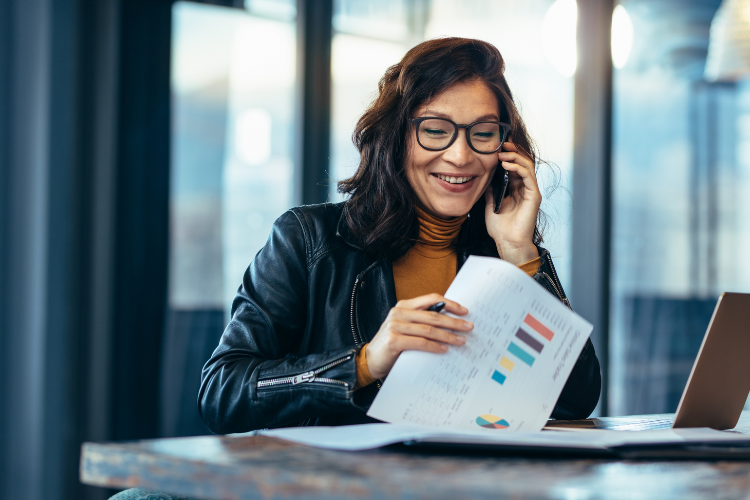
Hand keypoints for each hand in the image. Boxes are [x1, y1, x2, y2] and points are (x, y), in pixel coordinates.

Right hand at [366, 293, 472, 378]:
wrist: (370, 359)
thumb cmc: (392, 344)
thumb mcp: (406, 327)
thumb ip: (422, 321)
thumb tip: (449, 322)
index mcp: (404, 306)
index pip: (431, 299)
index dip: (450, 304)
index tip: (464, 311)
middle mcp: (399, 313)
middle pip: (433, 315)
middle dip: (453, 322)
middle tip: (468, 327)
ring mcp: (395, 326)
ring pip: (429, 329)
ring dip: (448, 335)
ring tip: (461, 340)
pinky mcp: (394, 340)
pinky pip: (420, 342)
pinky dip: (435, 346)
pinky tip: (444, 349)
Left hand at [484, 142, 540, 264]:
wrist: (508, 243)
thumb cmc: (500, 229)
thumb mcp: (490, 205)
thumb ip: (490, 191)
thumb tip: (484, 178)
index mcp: (515, 189)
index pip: (514, 166)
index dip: (507, 156)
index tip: (497, 147)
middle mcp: (525, 188)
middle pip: (523, 163)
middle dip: (513, 151)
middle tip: (502, 143)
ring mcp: (531, 191)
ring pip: (527, 166)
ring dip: (515, 157)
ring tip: (503, 152)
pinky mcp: (534, 196)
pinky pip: (528, 176)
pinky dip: (518, 168)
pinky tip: (507, 165)